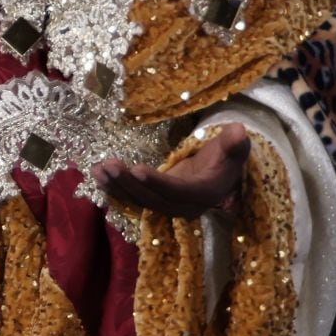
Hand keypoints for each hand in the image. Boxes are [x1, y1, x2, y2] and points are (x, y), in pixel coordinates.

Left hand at [93, 122, 249, 217]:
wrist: (218, 173)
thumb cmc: (225, 158)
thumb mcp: (232, 150)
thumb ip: (235, 144)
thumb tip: (240, 129)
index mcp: (204, 193)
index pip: (178, 191)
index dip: (158, 182)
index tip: (136, 169)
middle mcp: (185, 206)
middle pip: (153, 198)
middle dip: (128, 183)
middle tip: (107, 163)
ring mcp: (168, 206)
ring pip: (139, 200)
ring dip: (116, 186)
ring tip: (96, 168)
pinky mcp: (155, 201)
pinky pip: (132, 198)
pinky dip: (113, 189)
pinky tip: (95, 175)